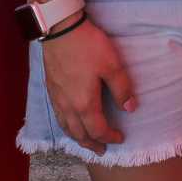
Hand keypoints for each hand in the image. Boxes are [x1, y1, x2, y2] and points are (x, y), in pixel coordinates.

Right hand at [41, 18, 136, 154]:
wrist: (60, 30)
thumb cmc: (88, 46)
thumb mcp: (112, 65)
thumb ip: (122, 88)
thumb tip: (130, 108)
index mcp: (84, 103)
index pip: (98, 130)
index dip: (109, 137)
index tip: (120, 138)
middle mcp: (68, 106)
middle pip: (79, 134)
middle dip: (92, 144)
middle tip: (102, 150)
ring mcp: (57, 99)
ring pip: (66, 128)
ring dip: (77, 138)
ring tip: (86, 142)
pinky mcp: (51, 89)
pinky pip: (58, 117)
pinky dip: (66, 127)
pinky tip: (69, 122)